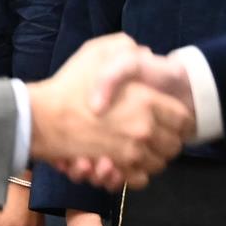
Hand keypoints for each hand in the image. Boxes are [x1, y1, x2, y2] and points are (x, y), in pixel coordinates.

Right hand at [27, 35, 193, 181]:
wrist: (41, 118)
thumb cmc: (68, 85)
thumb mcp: (97, 51)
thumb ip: (126, 47)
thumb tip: (145, 52)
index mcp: (147, 101)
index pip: (183, 119)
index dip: (179, 119)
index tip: (172, 119)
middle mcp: (144, 128)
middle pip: (175, 145)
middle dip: (169, 141)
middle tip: (157, 134)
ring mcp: (132, 152)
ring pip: (159, 164)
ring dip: (152, 158)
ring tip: (139, 148)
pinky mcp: (117, 169)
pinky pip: (140, 179)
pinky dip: (135, 174)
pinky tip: (124, 162)